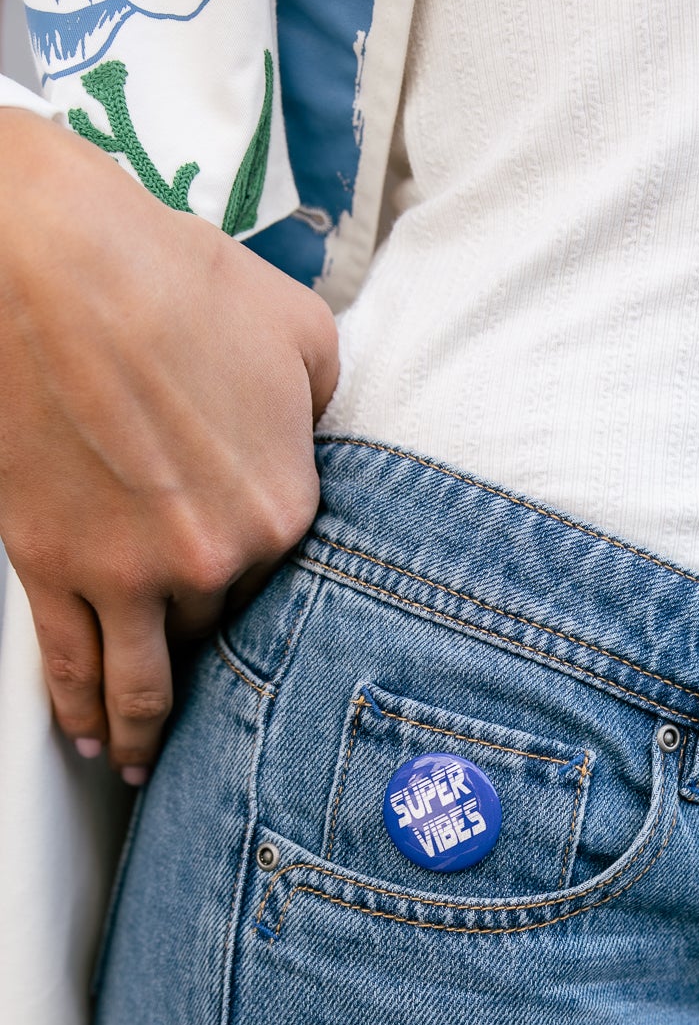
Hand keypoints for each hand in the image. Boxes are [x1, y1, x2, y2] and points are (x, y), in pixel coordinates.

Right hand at [0, 110, 337, 779]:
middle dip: (207, 661)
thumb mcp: (302, 331)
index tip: (256, 628)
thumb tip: (316, 432)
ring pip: (141, 683)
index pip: (284, 589)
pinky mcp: (49, 563)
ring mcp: (125, 572)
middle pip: (213, 633)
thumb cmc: (173, 277)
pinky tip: (86, 742)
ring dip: (142, 735)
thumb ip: (324, 403)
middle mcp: (211, 560)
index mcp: (283, 511)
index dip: (264, 600)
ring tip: (138, 765)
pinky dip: (77, 712)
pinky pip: (69, 664)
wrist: (51, 259)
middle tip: (208, 706)